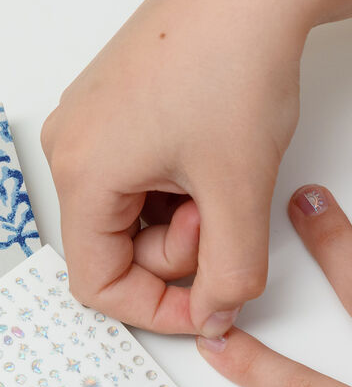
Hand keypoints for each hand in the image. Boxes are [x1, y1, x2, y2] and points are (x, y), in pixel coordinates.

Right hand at [41, 0, 312, 335]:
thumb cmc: (233, 68)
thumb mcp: (239, 193)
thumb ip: (229, 275)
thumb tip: (213, 318)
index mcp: (84, 172)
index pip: (99, 285)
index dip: (157, 310)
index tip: (208, 309)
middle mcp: (77, 151)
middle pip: (123, 253)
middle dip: (184, 251)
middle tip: (223, 211)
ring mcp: (99, 131)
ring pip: (141, 222)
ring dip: (191, 221)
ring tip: (222, 177)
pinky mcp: (126, 120)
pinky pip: (149, 187)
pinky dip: (187, 193)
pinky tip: (214, 163)